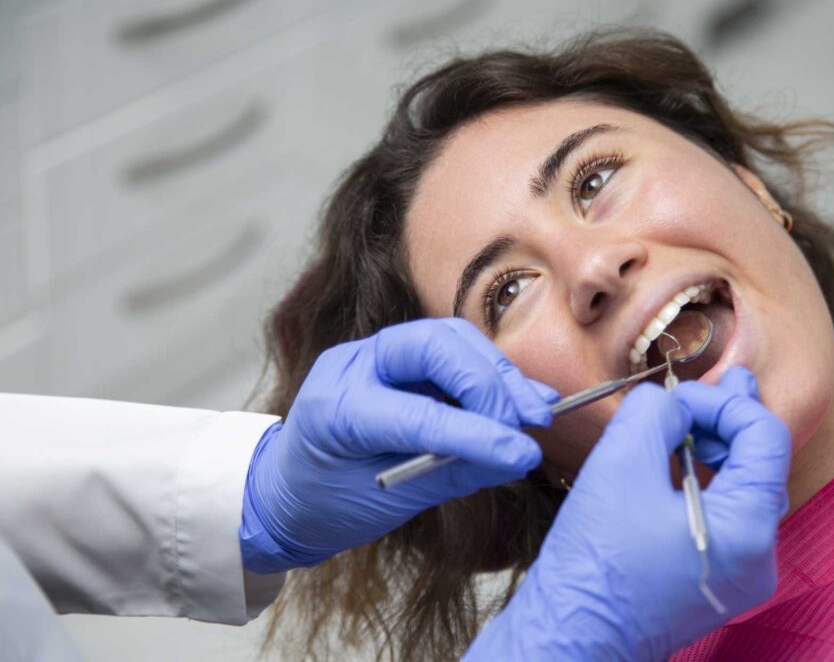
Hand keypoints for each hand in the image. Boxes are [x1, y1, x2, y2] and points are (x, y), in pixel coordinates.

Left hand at [239, 318, 557, 573]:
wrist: (286, 488)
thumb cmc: (327, 502)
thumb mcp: (387, 503)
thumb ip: (451, 473)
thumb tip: (516, 458)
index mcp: (335, 410)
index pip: (418, 413)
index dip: (476, 432)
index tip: (522, 454)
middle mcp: (352, 366)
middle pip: (434, 346)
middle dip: (489, 383)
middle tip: (530, 422)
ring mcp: (373, 353)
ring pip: (450, 339)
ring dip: (498, 373)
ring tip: (537, 412)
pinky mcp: (397, 355)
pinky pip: (453, 351)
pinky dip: (492, 373)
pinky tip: (526, 396)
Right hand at [464, 367, 790, 660]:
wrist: (570, 633)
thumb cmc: (594, 560)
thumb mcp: (620, 461)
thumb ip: (656, 411)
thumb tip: (673, 402)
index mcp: (748, 530)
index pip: (764, 439)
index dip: (725, 403)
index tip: (681, 396)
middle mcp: (758, 559)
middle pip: (762, 466)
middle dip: (732, 419)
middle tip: (719, 382)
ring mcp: (739, 576)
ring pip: (744, 492)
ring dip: (721, 448)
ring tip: (701, 415)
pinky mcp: (713, 583)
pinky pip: (726, 518)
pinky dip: (709, 482)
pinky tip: (686, 460)